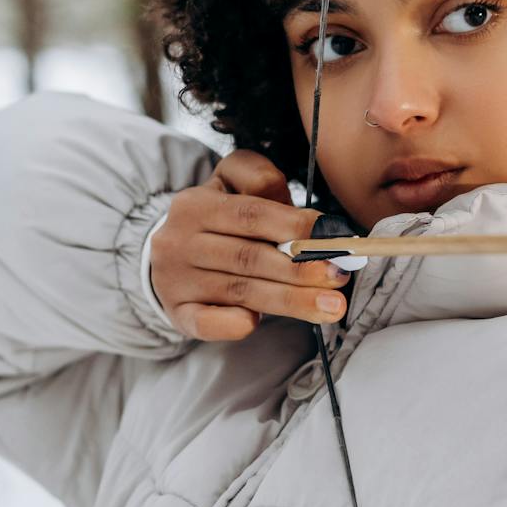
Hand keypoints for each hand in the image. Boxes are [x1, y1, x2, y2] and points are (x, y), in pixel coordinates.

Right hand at [150, 149, 352, 340]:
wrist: (167, 257)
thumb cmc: (216, 221)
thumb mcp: (230, 185)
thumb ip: (263, 183)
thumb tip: (306, 217)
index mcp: (196, 203)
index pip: (252, 214)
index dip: (296, 226)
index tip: (334, 237)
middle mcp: (179, 241)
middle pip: (249, 256)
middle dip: (301, 268)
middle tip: (339, 276)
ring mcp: (175, 280)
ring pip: (240, 290)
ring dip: (290, 300)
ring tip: (331, 306)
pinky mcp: (177, 313)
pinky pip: (207, 322)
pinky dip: (234, 323)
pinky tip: (258, 322)